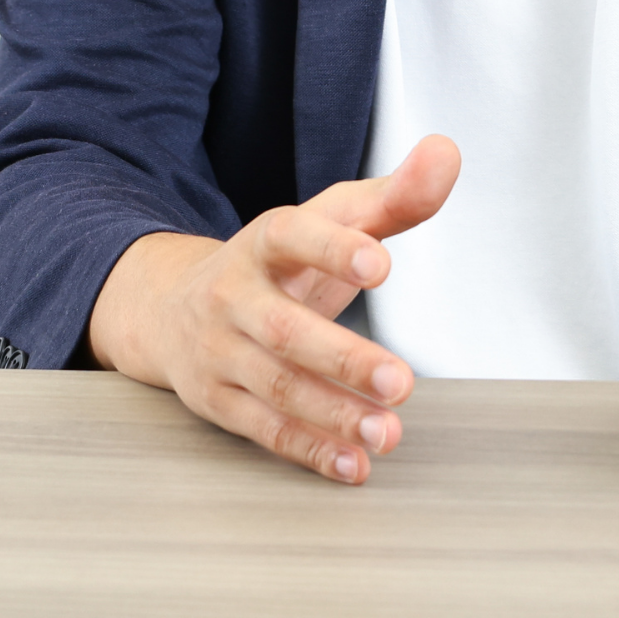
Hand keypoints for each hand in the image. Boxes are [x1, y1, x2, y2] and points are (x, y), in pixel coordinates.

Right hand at [84, 135, 459, 485]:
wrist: (172, 308)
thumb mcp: (327, 222)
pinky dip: (310, 450)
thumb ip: (392, 197)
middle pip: (286, 330)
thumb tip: (446, 155)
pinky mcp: (218, 401)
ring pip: (276, 388)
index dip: (334, 249)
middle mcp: (234, 296)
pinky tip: (354, 462)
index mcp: (263, 243)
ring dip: (335, 414)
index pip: (291, 237)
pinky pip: (265, 430)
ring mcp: (221, 352)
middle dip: (343, 359)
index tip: (382, 264)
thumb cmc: (273, 265)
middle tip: (401, 381)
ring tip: (388, 430)